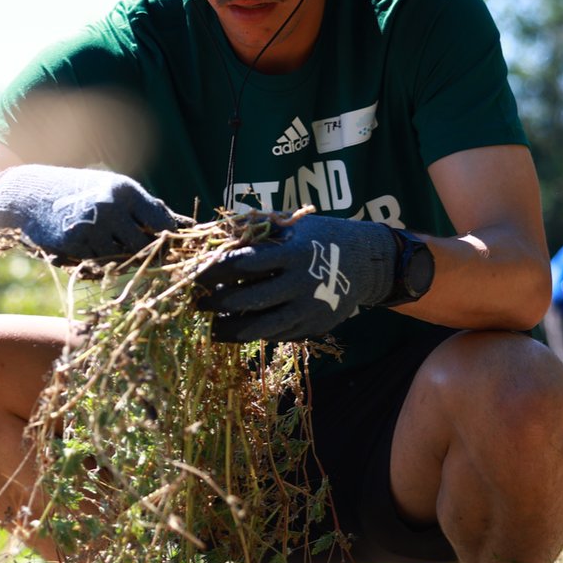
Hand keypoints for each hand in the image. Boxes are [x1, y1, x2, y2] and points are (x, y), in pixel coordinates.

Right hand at [0, 164, 180, 261]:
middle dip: (147, 253)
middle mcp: (111, 208)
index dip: (169, 238)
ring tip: (109, 247)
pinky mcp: (74, 245)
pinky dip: (100, 263)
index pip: (162, 222)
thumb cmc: (80, 191)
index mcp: (125, 190)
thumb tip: (189, 225)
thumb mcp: (113, 189)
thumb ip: (147, 208)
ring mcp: (92, 228)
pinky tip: (90, 250)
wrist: (31, 194)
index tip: (167, 245)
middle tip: (139, 252)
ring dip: (121, 259)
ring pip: (123, 258)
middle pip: (145, 245)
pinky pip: (99, 265)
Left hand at [195, 214, 401, 341]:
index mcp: (293, 252)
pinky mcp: (313, 328)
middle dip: (218, 302)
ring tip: (211, 328)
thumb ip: (257, 233)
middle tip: (198, 302)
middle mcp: (301, 283)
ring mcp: (309, 309)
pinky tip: (235, 331)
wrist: (367, 262)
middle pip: (249, 298)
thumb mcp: (293, 226)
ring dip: (230, 329)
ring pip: (261, 327)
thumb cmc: (320, 237)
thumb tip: (213, 236)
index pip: (243, 263)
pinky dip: (253, 335)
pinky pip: (277, 336)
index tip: (195, 274)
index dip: (215, 270)